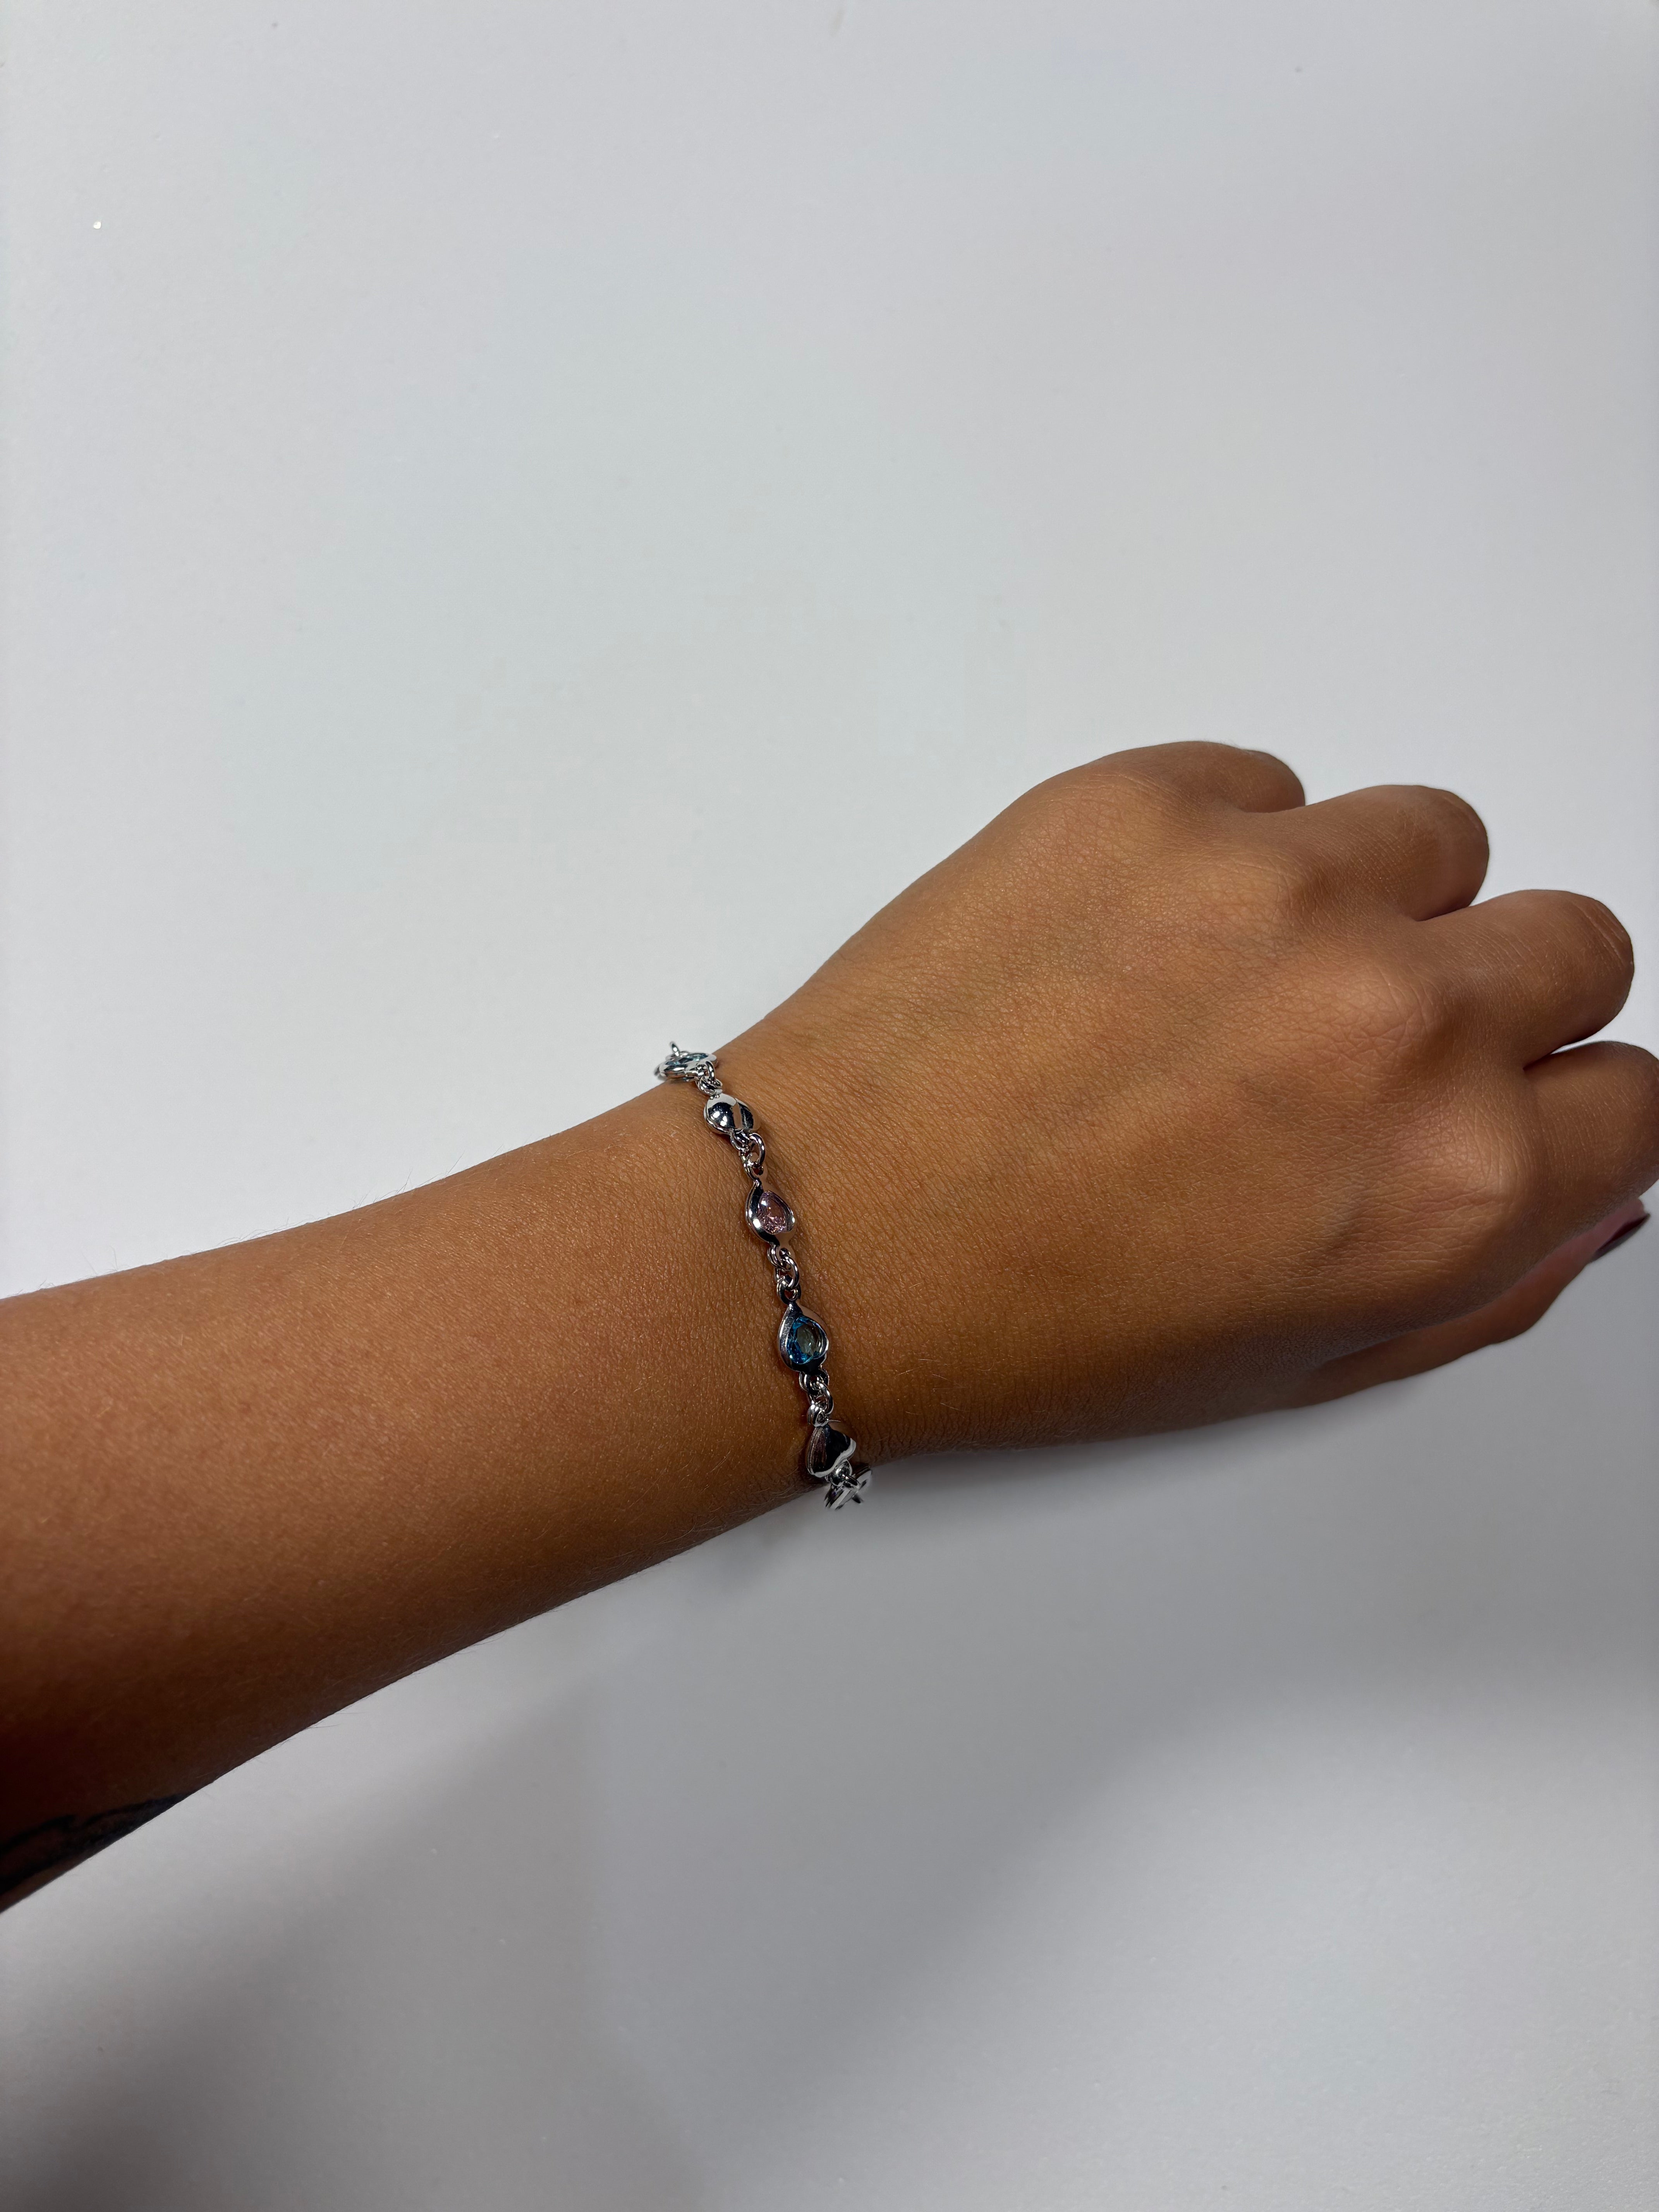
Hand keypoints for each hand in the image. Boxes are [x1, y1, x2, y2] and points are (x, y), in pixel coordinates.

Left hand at [724, 744, 1656, 1460]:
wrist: (822, 1237)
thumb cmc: (1036, 1324)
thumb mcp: (1304, 1359)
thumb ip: (1486, 1269)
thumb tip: (1580, 1179)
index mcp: (1452, 1181)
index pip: (1633, 1095)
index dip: (1553, 1110)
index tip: (1484, 1112)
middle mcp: (1395, 1018)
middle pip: (1569, 943)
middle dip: (1488, 1000)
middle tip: (1350, 1050)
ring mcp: (1275, 885)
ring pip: (1433, 839)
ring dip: (1366, 907)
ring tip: (1231, 986)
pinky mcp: (1151, 798)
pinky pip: (1272, 787)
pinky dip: (1231, 852)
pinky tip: (1136, 943)